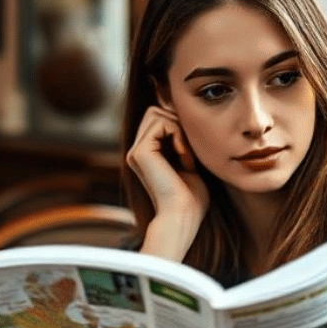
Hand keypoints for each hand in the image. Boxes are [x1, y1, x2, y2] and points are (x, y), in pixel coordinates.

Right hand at [126, 106, 209, 260]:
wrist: (183, 216)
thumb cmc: (192, 197)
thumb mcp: (188, 162)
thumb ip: (182, 141)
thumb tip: (186, 115)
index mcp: (146, 155)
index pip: (158, 118)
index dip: (178, 126)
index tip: (190, 153)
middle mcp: (136, 152)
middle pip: (154, 111)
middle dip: (177, 124)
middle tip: (188, 151)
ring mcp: (135, 152)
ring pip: (155, 112)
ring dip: (178, 129)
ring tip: (186, 155)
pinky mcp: (139, 152)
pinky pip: (160, 123)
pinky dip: (178, 136)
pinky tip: (184, 158)